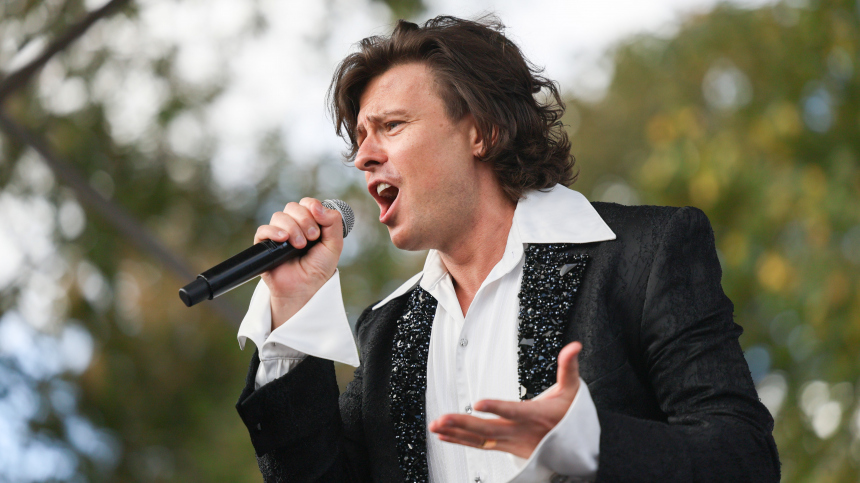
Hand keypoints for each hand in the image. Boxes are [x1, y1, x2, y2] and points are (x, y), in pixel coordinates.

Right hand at [253, 198, 343, 328]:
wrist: (305, 288)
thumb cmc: (318, 268)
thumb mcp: (334, 245)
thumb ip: (333, 222)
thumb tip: (317, 206)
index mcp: (309, 222)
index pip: (307, 203)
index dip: (313, 209)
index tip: (319, 228)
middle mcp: (293, 225)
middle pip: (293, 207)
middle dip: (304, 220)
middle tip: (312, 238)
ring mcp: (278, 234)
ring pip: (279, 216)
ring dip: (293, 228)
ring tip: (300, 246)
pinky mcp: (264, 244)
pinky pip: (263, 229)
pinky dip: (273, 231)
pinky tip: (283, 239)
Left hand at [428, 341, 581, 458]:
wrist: (577, 449)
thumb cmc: (573, 416)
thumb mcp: (573, 390)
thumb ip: (569, 367)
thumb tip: (573, 346)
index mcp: (536, 416)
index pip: (514, 411)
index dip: (496, 407)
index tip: (478, 403)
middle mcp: (521, 432)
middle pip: (489, 429)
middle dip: (463, 424)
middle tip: (441, 419)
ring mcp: (512, 443)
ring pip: (481, 440)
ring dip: (456, 433)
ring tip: (436, 426)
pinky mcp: (507, 448)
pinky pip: (481, 445)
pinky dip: (461, 441)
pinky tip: (444, 436)